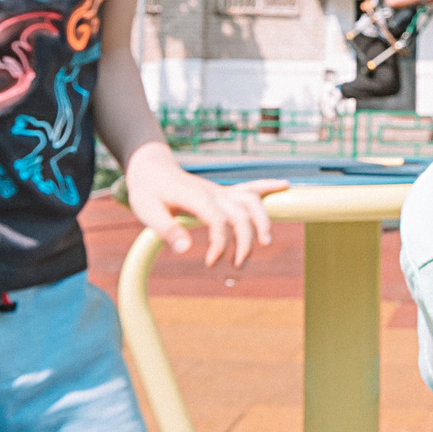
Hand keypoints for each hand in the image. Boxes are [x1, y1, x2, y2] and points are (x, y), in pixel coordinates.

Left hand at [122, 146, 282, 266]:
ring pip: (251, 201)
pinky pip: (249, 188)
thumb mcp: (147, 211)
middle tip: (236, 264)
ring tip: (264, 244)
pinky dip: (267, 187)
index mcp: (196, 198)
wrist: (150, 167)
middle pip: (241, 214)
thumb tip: (186, 251)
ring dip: (262, 221)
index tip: (210, 263)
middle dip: (245, 240)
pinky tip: (285, 186)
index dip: (220, 243)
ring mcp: (220, 191)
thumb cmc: (147, 191)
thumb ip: (166, 230)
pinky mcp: (223, 193)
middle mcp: (213, 193)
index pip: (219, 220)